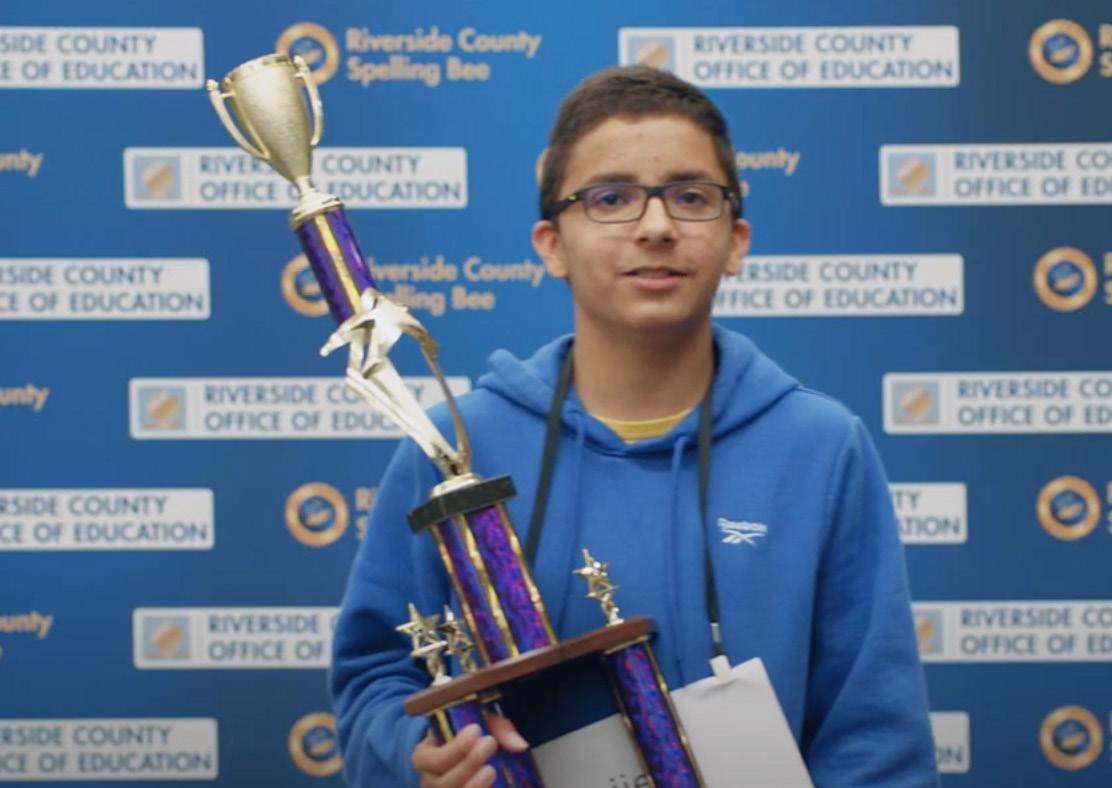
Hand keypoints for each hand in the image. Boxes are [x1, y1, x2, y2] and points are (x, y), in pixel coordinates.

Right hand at [412, 716, 528, 787]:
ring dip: (474, 786)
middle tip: (489, 743)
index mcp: (423, 757)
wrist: (462, 753)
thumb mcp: (478, 723)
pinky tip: (495, 786)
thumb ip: (498, 728)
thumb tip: (520, 746)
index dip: (455, 747)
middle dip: (468, 763)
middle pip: (444, 783)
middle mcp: (428, 782)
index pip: (434, 759)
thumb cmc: (466, 737)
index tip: (476, 729)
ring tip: (491, 770)